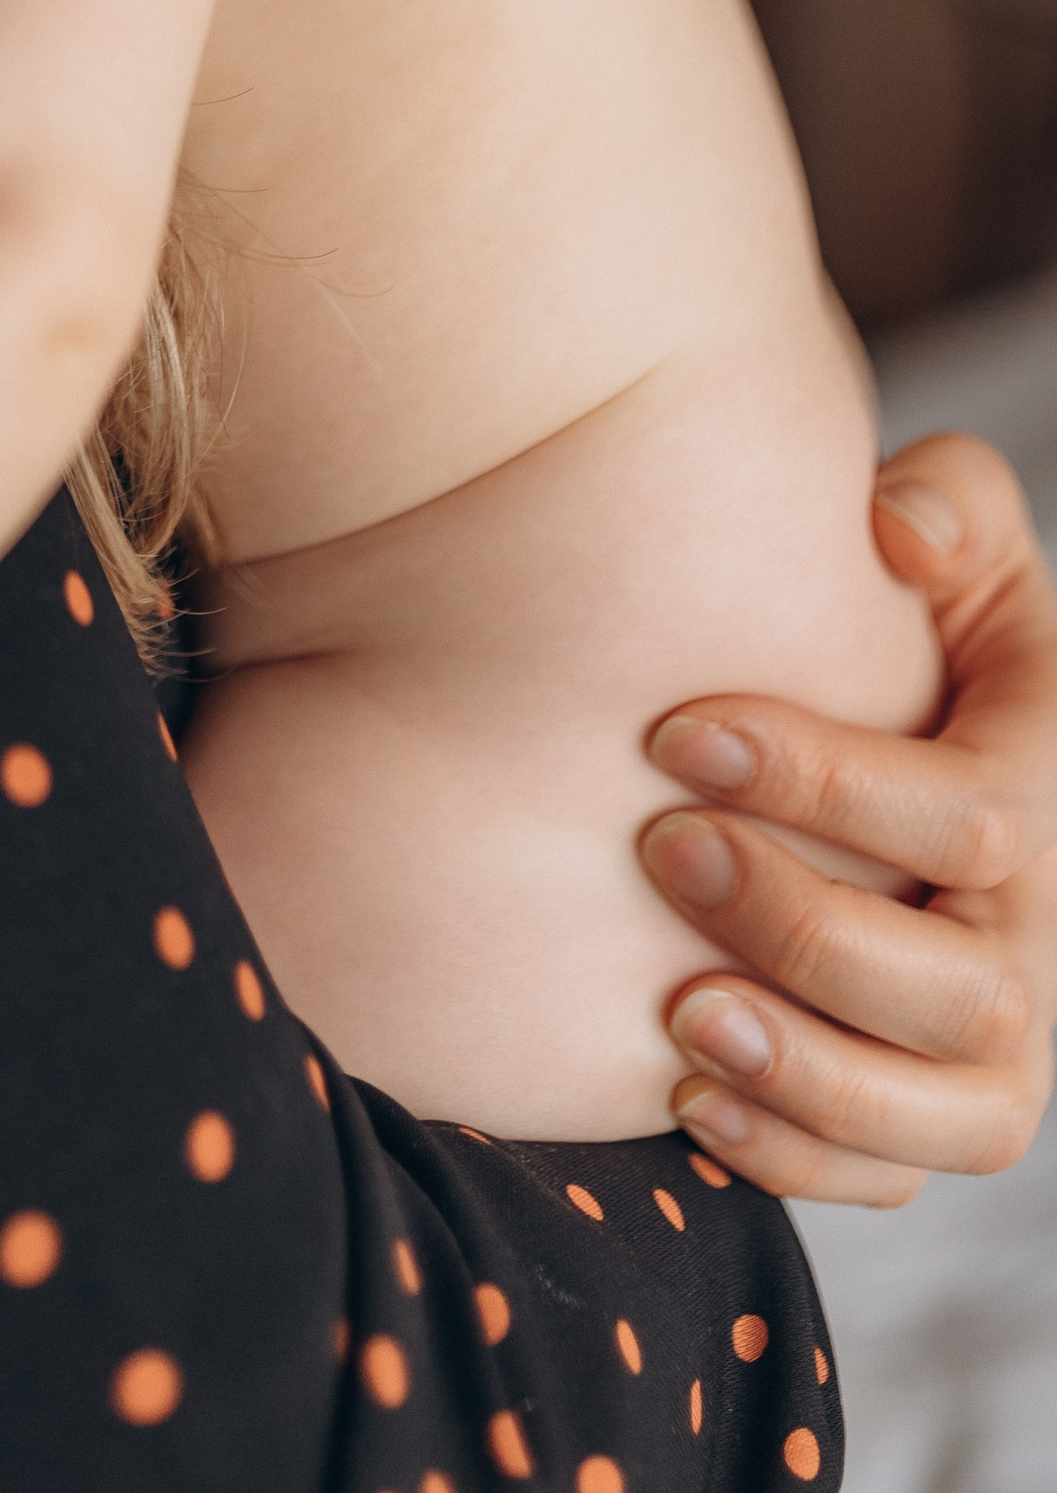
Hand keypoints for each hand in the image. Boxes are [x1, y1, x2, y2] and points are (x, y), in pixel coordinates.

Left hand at [640, 432, 1056, 1203]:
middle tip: (660, 847)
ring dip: (811, 1077)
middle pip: (972, 990)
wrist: (886, 723)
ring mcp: (998, 1039)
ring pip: (955, 1119)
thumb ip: (949, 501)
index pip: (977, 820)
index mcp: (1046, 786)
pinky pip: (890, 1179)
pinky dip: (795, 1156)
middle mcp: (1042, 932)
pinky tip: (687, 1093)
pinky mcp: (932, 1107)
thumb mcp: (952, 532)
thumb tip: (899, 536)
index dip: (828, 782)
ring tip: (677, 1011)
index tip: (677, 732)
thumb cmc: (904, 613)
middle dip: (808, 930)